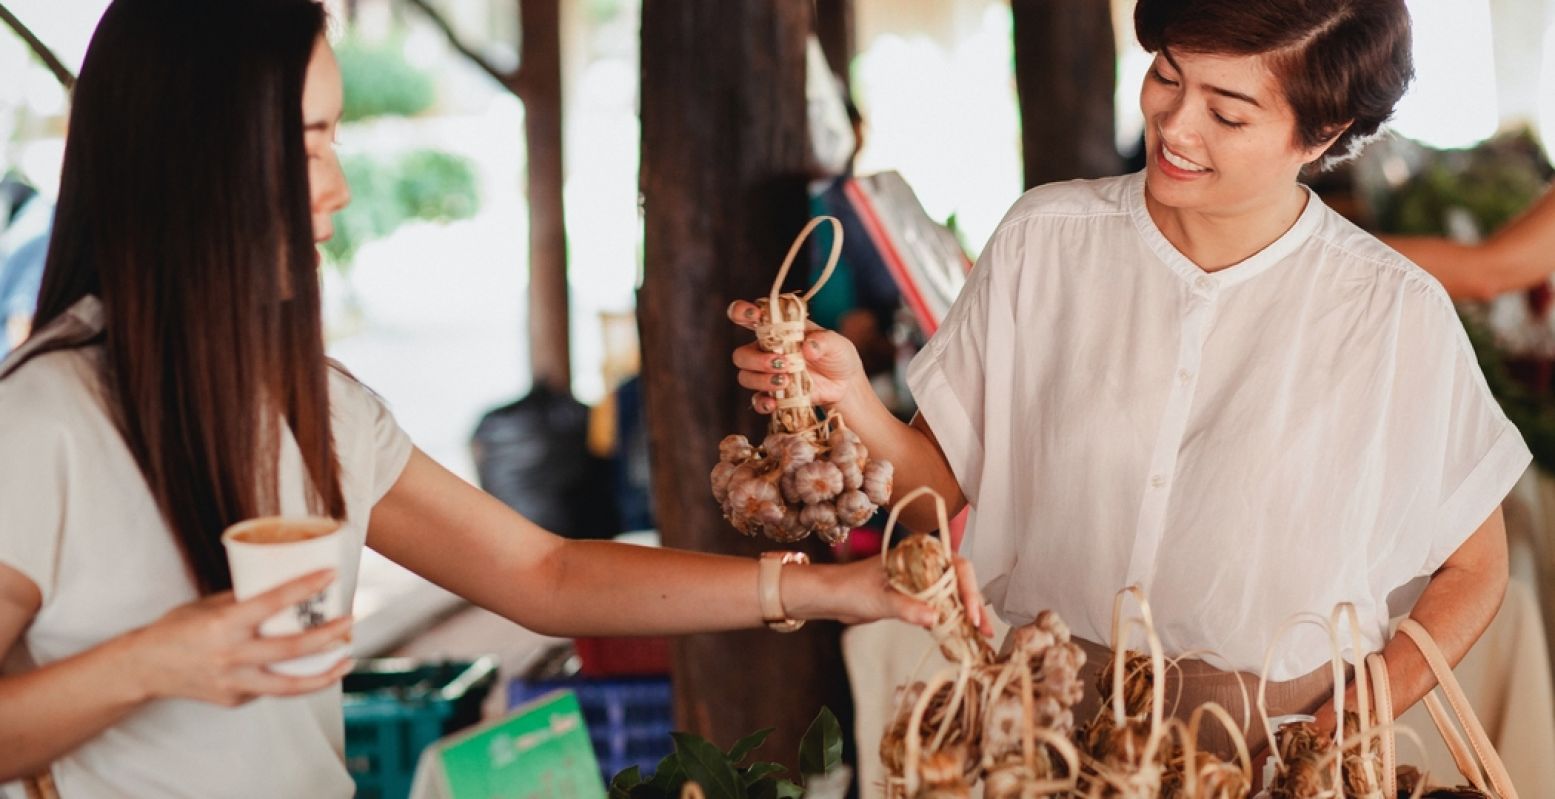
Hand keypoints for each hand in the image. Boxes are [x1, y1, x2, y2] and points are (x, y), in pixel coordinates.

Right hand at [126, 569, 352, 706]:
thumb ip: (245, 600)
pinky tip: (302, 668)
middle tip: (350, 623)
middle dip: (328, 636)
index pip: (272, 602)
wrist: (144, 668)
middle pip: (292, 649)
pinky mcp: (234, 699)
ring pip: (289, 684)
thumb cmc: (177, 629)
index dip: (305, 587)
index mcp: (224, 624)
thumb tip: (285, 589)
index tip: (331, 574)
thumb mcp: (208, 605)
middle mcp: (231, 655)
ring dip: (324, 674)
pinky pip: (268, 688)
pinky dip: (288, 677)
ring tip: (346, 661)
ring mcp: (233, 682)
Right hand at [727, 299, 866, 412]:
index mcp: (778, 329)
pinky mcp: (774, 395)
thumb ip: (823, 341)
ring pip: (746, 377)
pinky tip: (774, 403)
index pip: (750, 316)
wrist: (845, 384)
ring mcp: (768, 374)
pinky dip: (762, 402)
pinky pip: (757, 400)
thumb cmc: (837, 355)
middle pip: (741, 355)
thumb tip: (808, 347)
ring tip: (786, 381)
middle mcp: (767, 351)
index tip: (752, 316)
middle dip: (756, 360)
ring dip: (761, 380)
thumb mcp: (836, 343)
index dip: (742, 311)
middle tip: (783, 363)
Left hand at [799, 556, 994, 637]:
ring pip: (953, 596)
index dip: (969, 589)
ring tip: (981, 635)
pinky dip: (952, 620)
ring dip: (967, 615)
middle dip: (974, 605)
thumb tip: (934, 618)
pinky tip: (962, 634)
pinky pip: (941, 607)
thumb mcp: (880, 599)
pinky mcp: (917, 598)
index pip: (956, 566)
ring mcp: (922, 581)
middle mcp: (925, 564)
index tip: (971, 613)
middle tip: (984, 630)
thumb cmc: (851, 588)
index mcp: (919, 553)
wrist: (832, 598)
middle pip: (960, 581)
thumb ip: (906, 607)